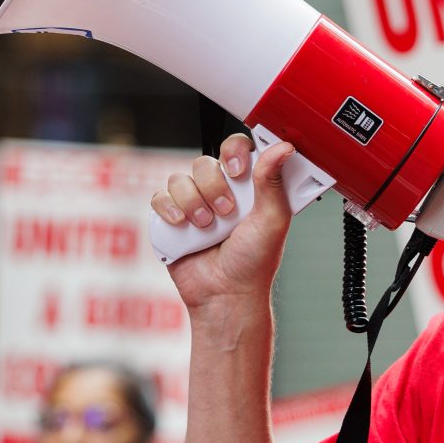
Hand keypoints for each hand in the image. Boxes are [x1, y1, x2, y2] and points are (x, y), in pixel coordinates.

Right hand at [152, 135, 298, 312]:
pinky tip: (183, 226)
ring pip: (180, 179)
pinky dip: (169, 210)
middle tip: (226, 213)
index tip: (238, 171)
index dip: (234, 152)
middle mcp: (219, 191)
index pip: (236, 149)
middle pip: (205, 163)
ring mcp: (193, 204)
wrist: (225, 294)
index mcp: (247, 187)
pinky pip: (159, 197)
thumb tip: (283, 148)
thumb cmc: (253, 262)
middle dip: (214, 189)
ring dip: (193, 203)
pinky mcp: (171, 219)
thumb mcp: (273, 220)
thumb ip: (273, 181)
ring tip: (206, 228)